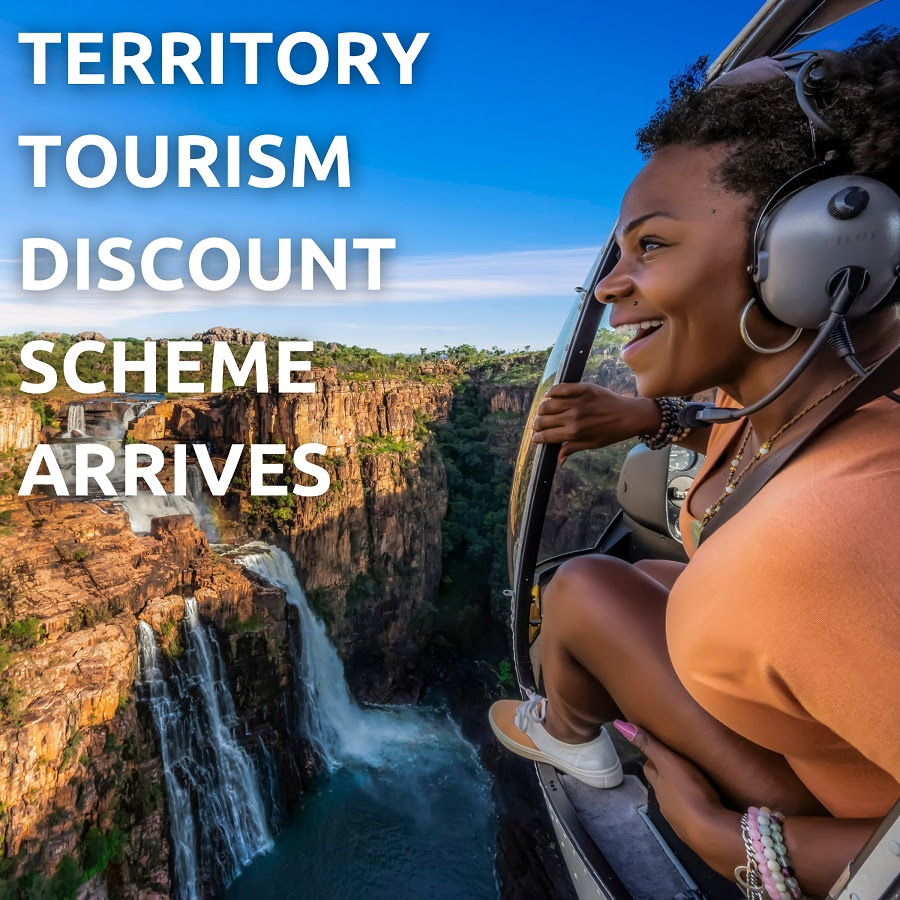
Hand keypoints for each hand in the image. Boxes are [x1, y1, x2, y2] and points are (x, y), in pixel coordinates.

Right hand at [531, 384, 657, 464]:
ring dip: (542, 410)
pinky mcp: (583, 388)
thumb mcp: (592, 444)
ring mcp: (577, 401)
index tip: (535, 438)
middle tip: (539, 425)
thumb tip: (557, 460)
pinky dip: (551, 392)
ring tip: (544, 412)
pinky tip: (550, 396)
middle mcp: (573, 417)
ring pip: (548, 404)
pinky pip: (560, 388)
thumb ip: (572, 449)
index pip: (547, 435)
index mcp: (574, 433)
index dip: (538, 437)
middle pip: (544, 419)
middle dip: (538, 425)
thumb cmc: (611, 433)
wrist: (630, 415)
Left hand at [614, 720, 727, 847]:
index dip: (653, 758)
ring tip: (693, 783)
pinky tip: (703, 805)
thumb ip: (648, 744)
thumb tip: (618, 725)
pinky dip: (694, 807)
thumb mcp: (669, 761)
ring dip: (680, 792)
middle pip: (661, 785)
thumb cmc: (689, 790)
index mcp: (658, 784)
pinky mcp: (694, 830)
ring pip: (675, 801)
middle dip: (667, 776)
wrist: (710, 832)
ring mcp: (678, 819)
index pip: (650, 768)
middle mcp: (664, 802)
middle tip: (679, 764)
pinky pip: (690, 815)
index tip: (660, 749)